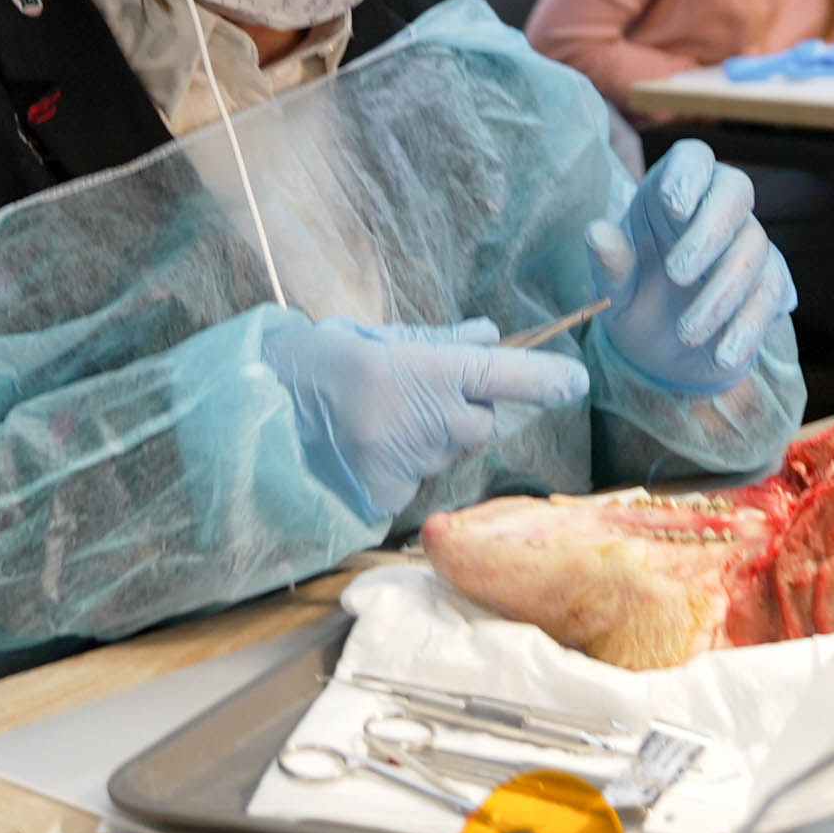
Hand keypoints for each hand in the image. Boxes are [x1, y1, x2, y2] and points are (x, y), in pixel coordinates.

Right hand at [261, 317, 587, 525]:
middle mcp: (431, 420)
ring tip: (382, 420)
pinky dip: (403, 467)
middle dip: (466, 411)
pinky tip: (367, 449)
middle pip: (483, 423)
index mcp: (431, 371)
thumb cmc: (317, 365)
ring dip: (433, 439)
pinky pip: (418, 480)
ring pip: (450, 453)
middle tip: (419, 396)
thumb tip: (490, 335)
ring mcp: (413, 464)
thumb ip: (440, 341)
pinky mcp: (393, 497)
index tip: (575, 381)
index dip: (549, 378)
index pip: (511, 375)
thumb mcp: (378, 338)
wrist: (258, 418)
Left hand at [586, 140, 792, 396]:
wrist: (665, 356)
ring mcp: (748, 245)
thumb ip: (610, 263)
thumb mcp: (615, 291)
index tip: (673, 206)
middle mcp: (715, 209)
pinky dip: (747, 325)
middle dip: (709, 231)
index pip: (693, 158)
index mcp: (671, 194)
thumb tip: (596, 232)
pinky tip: (722, 353)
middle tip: (677, 275)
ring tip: (687, 333)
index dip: (688, 174)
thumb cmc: (637, 302)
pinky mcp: (770, 285)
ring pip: (754, 248)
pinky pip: (771, 294)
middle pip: (735, 190)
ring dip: (721, 293)